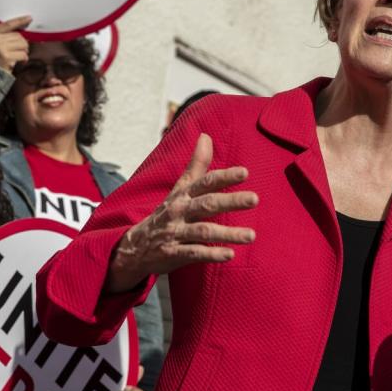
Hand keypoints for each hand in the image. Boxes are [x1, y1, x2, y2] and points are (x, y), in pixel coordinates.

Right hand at [0, 16, 31, 72]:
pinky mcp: (6, 57)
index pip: (8, 24)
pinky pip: (23, 54)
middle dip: (23, 44)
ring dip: (24, 52)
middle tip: (21, 52)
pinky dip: (24, 59)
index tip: (29, 18)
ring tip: (19, 57)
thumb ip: (5, 39)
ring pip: (23, 44)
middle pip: (19, 36)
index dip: (19, 21)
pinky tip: (21, 62)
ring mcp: (0, 47)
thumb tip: (23, 37)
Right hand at [106, 134, 257, 292]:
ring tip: (252, 235)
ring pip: (204, 231)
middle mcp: (179, 211)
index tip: (245, 172)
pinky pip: (194, 253)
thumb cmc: (167, 212)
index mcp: (183, 194)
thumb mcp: (180, 188)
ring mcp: (175, 232)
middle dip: (231, 201)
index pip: (205, 182)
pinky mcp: (173, 253)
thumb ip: (196, 164)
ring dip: (228, 233)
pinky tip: (230, 254)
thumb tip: (206, 135)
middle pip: (207, 204)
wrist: (136, 245)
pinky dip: (211, 254)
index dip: (224, 177)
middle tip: (255, 199)